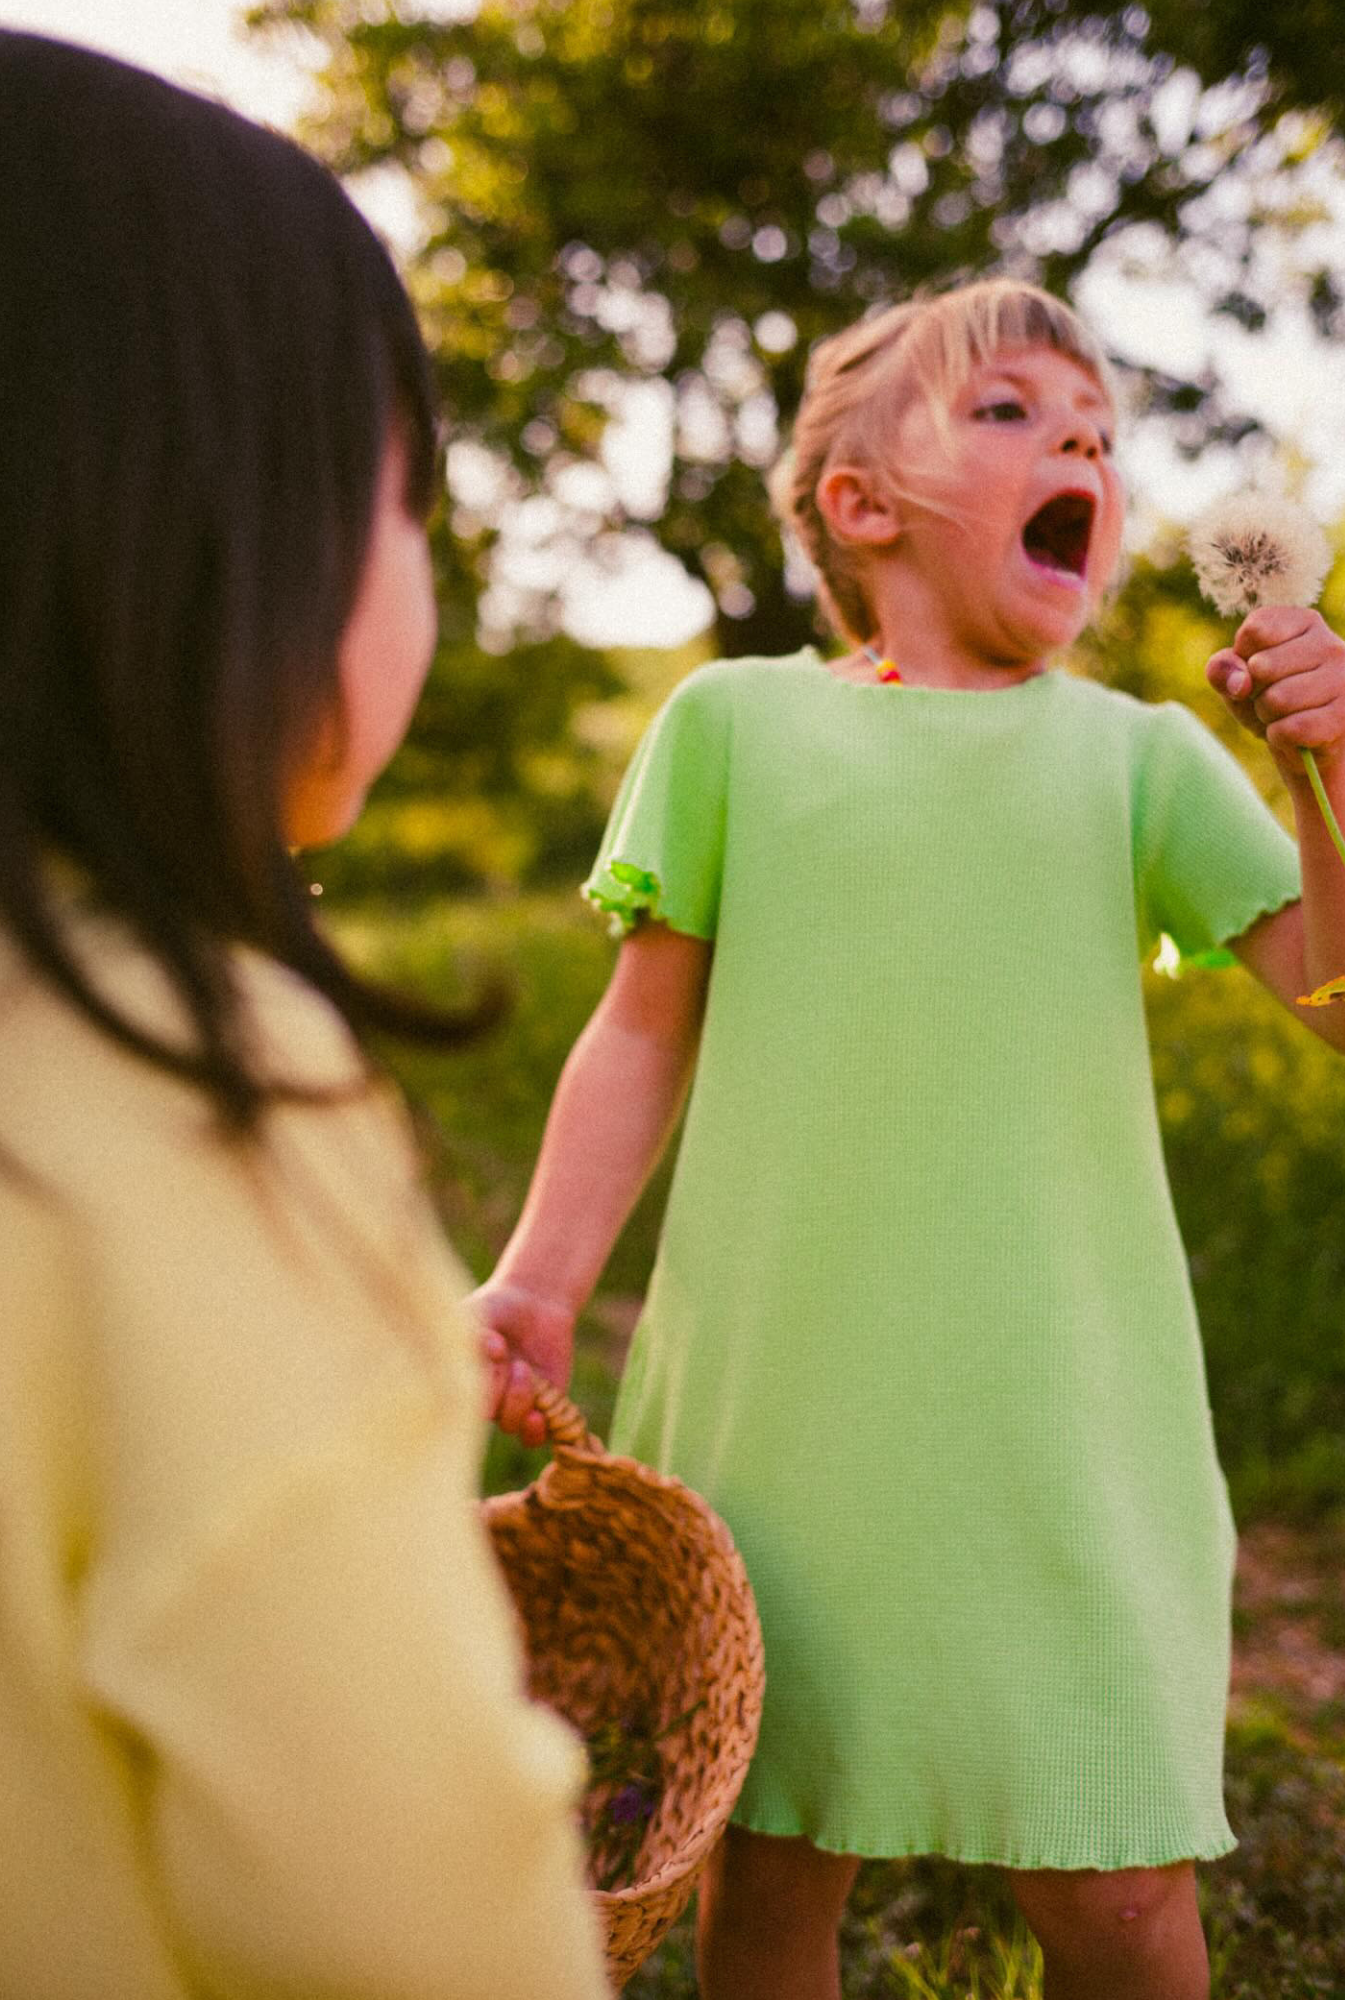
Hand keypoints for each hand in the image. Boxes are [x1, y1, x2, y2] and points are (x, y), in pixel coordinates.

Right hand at [462, 1279, 577, 1449]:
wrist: (534, 1302)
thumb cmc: (497, 1307)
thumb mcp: (479, 1312)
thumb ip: (476, 1330)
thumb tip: (491, 1349)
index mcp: (464, 1379)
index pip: (462, 1400)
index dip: (476, 1386)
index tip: (490, 1357)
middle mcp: (487, 1396)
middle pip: (488, 1414)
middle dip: (500, 1391)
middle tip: (513, 1361)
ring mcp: (514, 1404)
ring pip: (511, 1425)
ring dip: (520, 1402)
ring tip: (526, 1370)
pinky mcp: (543, 1407)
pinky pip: (536, 1436)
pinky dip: (537, 1430)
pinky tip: (539, 1414)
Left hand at [1207, 605, 1344, 778]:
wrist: (1306, 746)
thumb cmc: (1270, 704)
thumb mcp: (1237, 681)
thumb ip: (1223, 669)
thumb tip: (1239, 683)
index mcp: (1305, 623)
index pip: (1255, 630)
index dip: (1243, 660)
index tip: (1260, 673)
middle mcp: (1329, 645)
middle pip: (1262, 666)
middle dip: (1254, 694)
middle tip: (1274, 701)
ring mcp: (1342, 679)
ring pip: (1276, 700)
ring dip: (1268, 717)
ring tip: (1286, 717)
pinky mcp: (1343, 716)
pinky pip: (1291, 729)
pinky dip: (1280, 738)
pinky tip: (1295, 736)